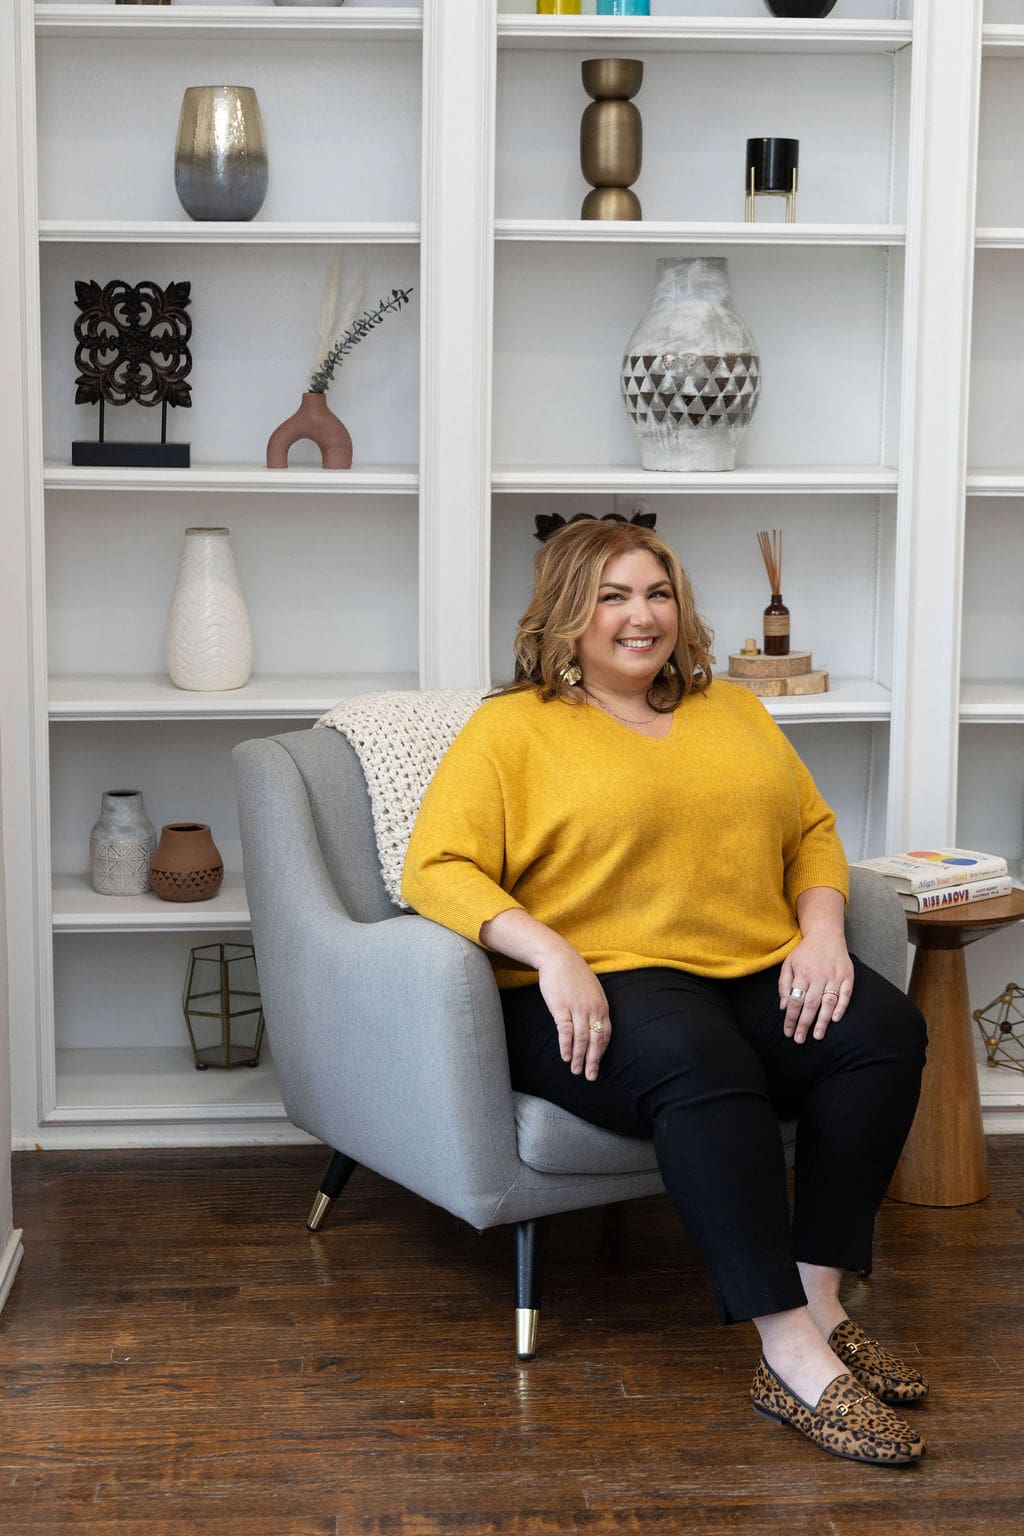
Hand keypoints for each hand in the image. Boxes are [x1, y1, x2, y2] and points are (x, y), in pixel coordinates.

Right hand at [537, 947, 611, 1080]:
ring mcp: (577, 1008)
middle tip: (590, 1076)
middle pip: (596, 1040)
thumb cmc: (573, 973)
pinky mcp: (561, 1007)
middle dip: (593, 1061)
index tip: (596, 1063)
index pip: (605, 1034)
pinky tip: (565, 1057)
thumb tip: (594, 1025)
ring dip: (578, 1057)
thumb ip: (595, 1007)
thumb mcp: (591, 990)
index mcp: (602, 1005)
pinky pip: (565, 1031)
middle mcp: (593, 1009)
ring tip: (576, 1071)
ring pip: (581, 1039)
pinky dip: (566, 1046)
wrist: (558, 957)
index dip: (601, 1051)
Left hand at [778, 934, 853, 1043]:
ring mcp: (835, 976)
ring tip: (817, 1036)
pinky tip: (835, 1019)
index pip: (795, 1001)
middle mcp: (819, 976)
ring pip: (828, 1002)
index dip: (790, 1018)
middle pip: (810, 1004)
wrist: (825, 934)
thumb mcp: (788, 964)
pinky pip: (846, 994)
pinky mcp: (848, 976)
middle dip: (804, 1024)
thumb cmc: (805, 952)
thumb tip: (783, 1006)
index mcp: (802, 973)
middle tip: (800, 1039)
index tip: (788, 1032)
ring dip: (822, 1021)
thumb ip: (783, 984)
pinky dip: (841, 1008)